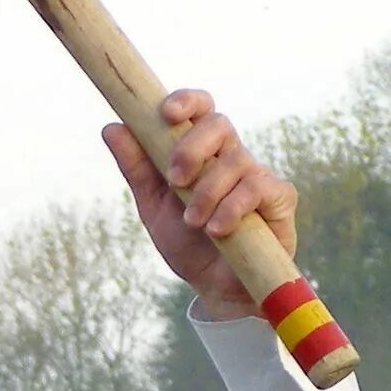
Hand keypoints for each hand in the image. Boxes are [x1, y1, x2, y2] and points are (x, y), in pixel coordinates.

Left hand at [101, 89, 297, 314]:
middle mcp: (231, 157)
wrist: (216, 289)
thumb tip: (111, 127)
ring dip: (207, 192)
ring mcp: (257, 174)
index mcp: (202, 152)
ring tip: (194, 223)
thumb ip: (136, 169)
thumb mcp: (153, 208)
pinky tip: (218, 230)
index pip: (200, 109)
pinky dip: (232, 208)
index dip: (186, 101)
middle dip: (192, 149)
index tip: (166, 114)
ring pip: (235, 160)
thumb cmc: (187, 244)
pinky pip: (257, 187)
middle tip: (174, 181)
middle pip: (219, 124)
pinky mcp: (279, 197)